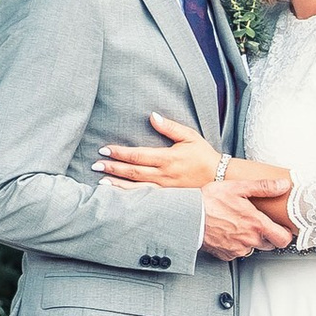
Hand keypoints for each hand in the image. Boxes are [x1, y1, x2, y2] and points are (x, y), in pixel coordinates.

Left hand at [98, 116, 290, 199]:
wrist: (220, 179)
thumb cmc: (204, 155)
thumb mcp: (189, 136)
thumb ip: (169, 127)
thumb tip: (152, 116)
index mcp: (167, 158)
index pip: (137, 155)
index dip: (119, 152)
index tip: (104, 149)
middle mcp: (164, 175)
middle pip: (132, 172)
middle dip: (112, 168)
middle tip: (95, 164)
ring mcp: (165, 189)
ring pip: (136, 188)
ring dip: (117, 186)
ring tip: (101, 183)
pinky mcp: (168, 199)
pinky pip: (146, 199)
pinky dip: (131, 198)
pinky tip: (119, 197)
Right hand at [201, 185, 293, 258]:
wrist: (188, 216)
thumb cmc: (210, 201)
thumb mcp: (238, 188)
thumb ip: (264, 187)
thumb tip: (283, 185)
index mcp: (256, 224)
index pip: (284, 239)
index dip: (285, 234)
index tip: (282, 228)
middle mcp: (249, 240)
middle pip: (270, 244)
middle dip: (267, 235)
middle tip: (257, 223)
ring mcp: (238, 249)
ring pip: (253, 248)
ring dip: (251, 240)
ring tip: (239, 225)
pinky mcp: (226, 255)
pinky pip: (237, 252)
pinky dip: (236, 244)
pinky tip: (228, 232)